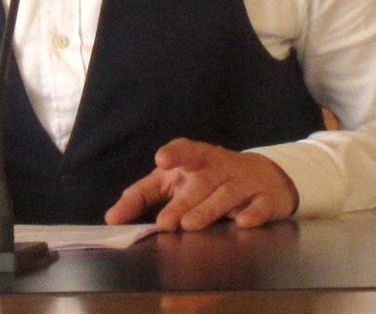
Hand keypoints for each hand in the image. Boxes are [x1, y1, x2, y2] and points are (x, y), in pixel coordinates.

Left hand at [104, 138, 298, 230]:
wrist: (265, 177)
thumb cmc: (207, 179)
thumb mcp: (175, 181)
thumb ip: (142, 196)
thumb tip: (110, 218)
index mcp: (197, 158)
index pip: (186, 149)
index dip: (174, 153)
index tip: (161, 161)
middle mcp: (221, 166)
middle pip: (201, 182)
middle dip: (183, 202)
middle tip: (164, 222)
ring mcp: (244, 182)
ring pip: (226, 195)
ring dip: (208, 210)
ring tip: (189, 225)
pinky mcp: (265, 199)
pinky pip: (260, 206)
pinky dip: (252, 214)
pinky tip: (243, 223)